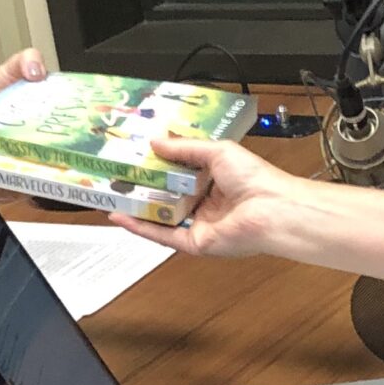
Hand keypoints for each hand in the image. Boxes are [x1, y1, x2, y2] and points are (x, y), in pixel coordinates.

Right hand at [110, 134, 320, 257]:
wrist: (271, 209)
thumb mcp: (216, 151)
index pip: (179, 173)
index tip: (136, 155)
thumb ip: (184, 148)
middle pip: (167, 195)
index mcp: (214, 180)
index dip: (159, 165)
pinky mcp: (194, 243)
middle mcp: (205, 203)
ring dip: (138, 207)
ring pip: (161, 217)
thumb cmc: (254, 178)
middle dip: (143, 186)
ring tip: (113, 194)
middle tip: (118, 174)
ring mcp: (199, 224)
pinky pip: (162, 236)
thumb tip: (156, 142)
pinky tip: (121, 217)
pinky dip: (141, 228)